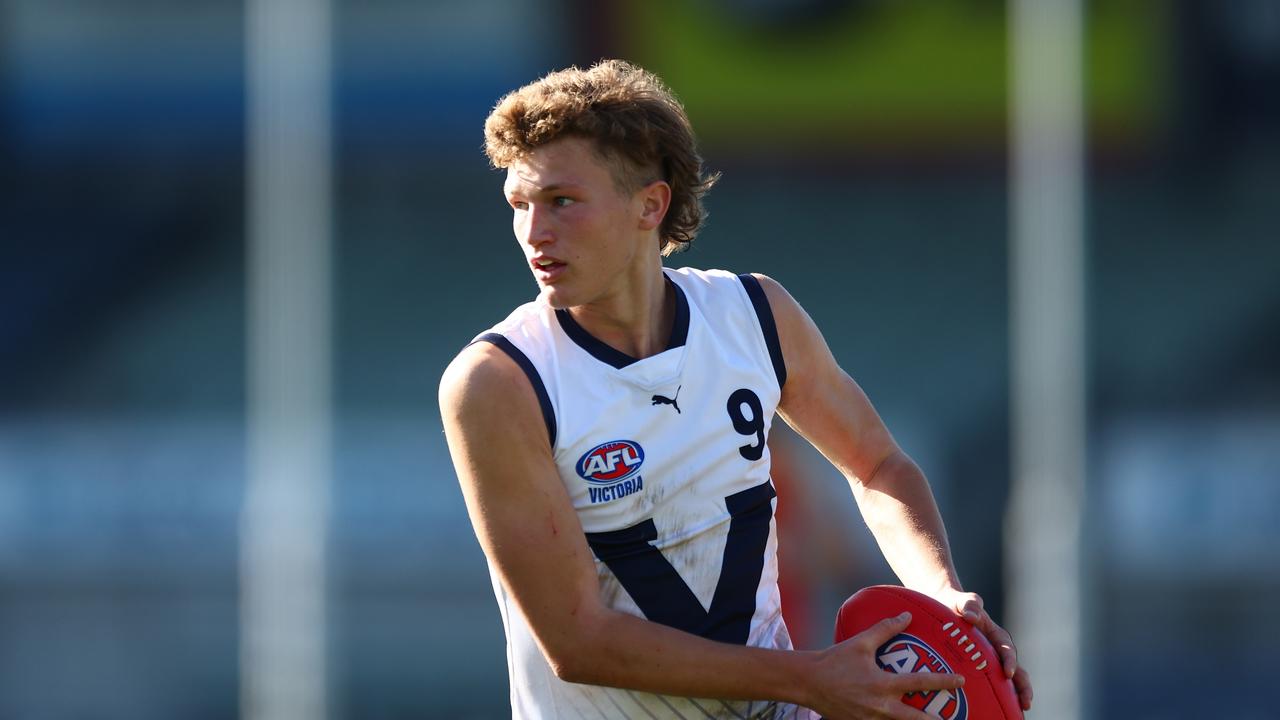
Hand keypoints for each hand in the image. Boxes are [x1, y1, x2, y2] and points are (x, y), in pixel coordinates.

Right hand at [809, 611, 965, 719]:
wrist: (808, 681)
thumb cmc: (835, 660)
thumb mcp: (861, 642)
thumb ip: (885, 629)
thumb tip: (906, 616)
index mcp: (882, 684)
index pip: (920, 683)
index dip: (943, 681)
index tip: (960, 680)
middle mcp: (879, 706)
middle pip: (915, 719)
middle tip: (953, 719)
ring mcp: (870, 719)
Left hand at [933, 588, 1033, 711]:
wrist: (945, 608)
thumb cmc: (955, 604)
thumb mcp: (962, 601)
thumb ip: (970, 604)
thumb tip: (971, 616)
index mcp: (996, 635)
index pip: (1006, 649)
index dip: (1010, 661)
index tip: (1009, 673)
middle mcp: (996, 650)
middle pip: (1016, 670)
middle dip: (1023, 686)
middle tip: (1026, 702)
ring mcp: (989, 661)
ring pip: (1007, 681)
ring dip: (1015, 695)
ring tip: (1020, 712)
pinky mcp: (979, 670)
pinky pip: (990, 684)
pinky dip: (996, 697)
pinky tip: (993, 710)